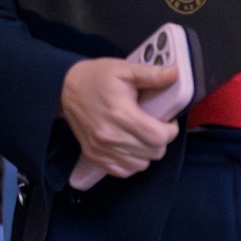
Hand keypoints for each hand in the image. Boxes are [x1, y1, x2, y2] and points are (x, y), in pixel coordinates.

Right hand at [59, 57, 180, 179]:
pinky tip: (132, 148)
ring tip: (144, 136)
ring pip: (141, 165)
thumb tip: (175, 73)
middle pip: (153, 152)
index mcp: (121, 114)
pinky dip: (132, 163)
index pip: (159, 136)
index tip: (168, 120)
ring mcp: (102, 149)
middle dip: (161, 140)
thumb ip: (151, 74)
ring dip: (148, 152)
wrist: (64, 89)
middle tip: (157, 126)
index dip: (171, 130)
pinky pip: (123, 172)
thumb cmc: (97, 78)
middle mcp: (111, 136)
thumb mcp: (124, 69)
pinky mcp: (95, 156)